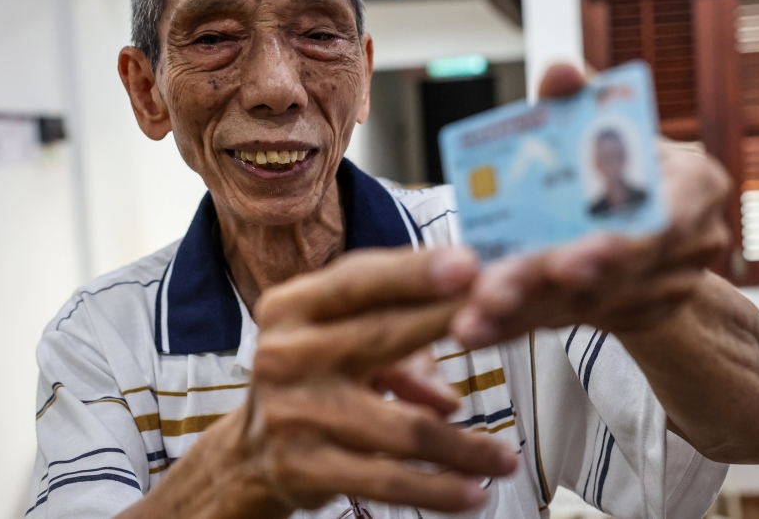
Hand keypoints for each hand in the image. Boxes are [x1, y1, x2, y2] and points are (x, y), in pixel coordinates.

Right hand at [124, 248, 517, 518]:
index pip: (360, 280)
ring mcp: (294, 412)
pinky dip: (437, 489)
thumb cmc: (314, 374)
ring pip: (401, 427)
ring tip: (507, 458)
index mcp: (293, 306)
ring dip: (464, 447)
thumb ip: (396, 331)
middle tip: (508, 321)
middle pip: (383, 336)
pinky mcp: (304, 466)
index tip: (470, 264)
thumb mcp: (340, 336)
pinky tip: (474, 493)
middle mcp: (287, 352)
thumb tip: (455, 375)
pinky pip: (387, 480)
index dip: (416, 272)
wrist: (250, 450)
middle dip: (451, 326)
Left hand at [450, 63, 731, 346]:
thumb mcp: (603, 122)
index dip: (618, 245)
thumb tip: (559, 71)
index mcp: (693, 187)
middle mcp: (690, 245)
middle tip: (494, 292)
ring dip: (524, 311)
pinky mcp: (635, 316)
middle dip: (549, 284)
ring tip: (471, 315)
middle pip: (616, 273)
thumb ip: (580, 98)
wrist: (647, 215)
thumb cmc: (620, 157)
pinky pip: (572, 323)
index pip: (664, 221)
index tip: (568, 262)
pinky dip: (522, 325)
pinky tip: (477, 330)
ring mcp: (667, 288)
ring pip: (588, 305)